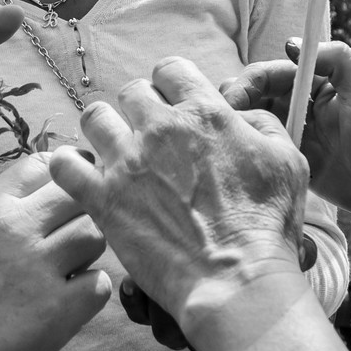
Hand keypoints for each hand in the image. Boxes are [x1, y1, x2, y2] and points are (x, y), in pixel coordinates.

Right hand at [0, 152, 110, 350]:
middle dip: (80, 212)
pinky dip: (91, 290)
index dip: (62, 176)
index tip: (66, 193)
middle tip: (70, 236)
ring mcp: (39, 269)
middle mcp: (16, 229)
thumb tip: (38, 193)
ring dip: (88, 251)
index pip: (43, 165)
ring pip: (94, 234)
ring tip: (69, 269)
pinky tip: (70, 299)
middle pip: (77, 195)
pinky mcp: (58, 311)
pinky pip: (100, 283)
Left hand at [47, 57, 307, 346]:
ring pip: (94, 118)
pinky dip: (67, 166)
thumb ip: (265, 125)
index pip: (171, 69)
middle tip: (148, 138)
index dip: (171, 86)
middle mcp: (160, 127)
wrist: (235, 281)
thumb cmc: (267, 227)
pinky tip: (82, 177)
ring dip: (103, 132)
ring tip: (114, 155)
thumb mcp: (288, 162)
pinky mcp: (101, 198)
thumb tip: (244, 114)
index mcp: (204, 113)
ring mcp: (126, 161)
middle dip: (138, 110)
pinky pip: (62, 163)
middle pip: (130, 91)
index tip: (173, 107)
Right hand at [220, 40, 350, 223]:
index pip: (267, 75)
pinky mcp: (291, 163)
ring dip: (237, 128)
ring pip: (251, 124)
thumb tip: (290, 44)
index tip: (233, 99)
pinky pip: (262, 153)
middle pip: (252, 98)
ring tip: (228, 142)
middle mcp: (297, 106)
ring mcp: (293, 136)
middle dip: (234, 104)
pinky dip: (248, 152)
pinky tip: (240, 160)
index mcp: (312, 83)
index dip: (246, 83)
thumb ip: (336, 59)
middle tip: (224, 122)